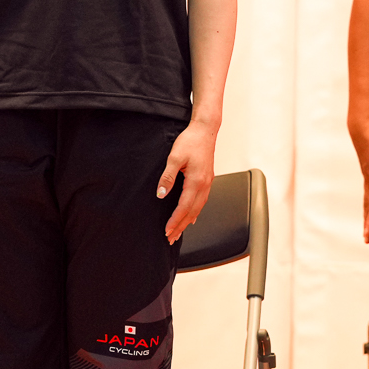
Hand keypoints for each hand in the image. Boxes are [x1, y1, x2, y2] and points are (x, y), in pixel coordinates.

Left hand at [158, 118, 218, 244]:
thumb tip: (161, 195)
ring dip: (188, 221)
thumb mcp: (174, 158)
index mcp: (196, 181)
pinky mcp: (207, 179)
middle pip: (193, 212)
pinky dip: (196, 211)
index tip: (167, 230)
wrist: (205, 130)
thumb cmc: (191, 141)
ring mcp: (208, 182)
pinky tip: (192, 216)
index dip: (175, 220)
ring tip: (179, 231)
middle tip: (171, 238)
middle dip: (181, 226)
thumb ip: (167, 178)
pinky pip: (202, 200)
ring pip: (199, 208)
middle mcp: (205, 184)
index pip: (184, 207)